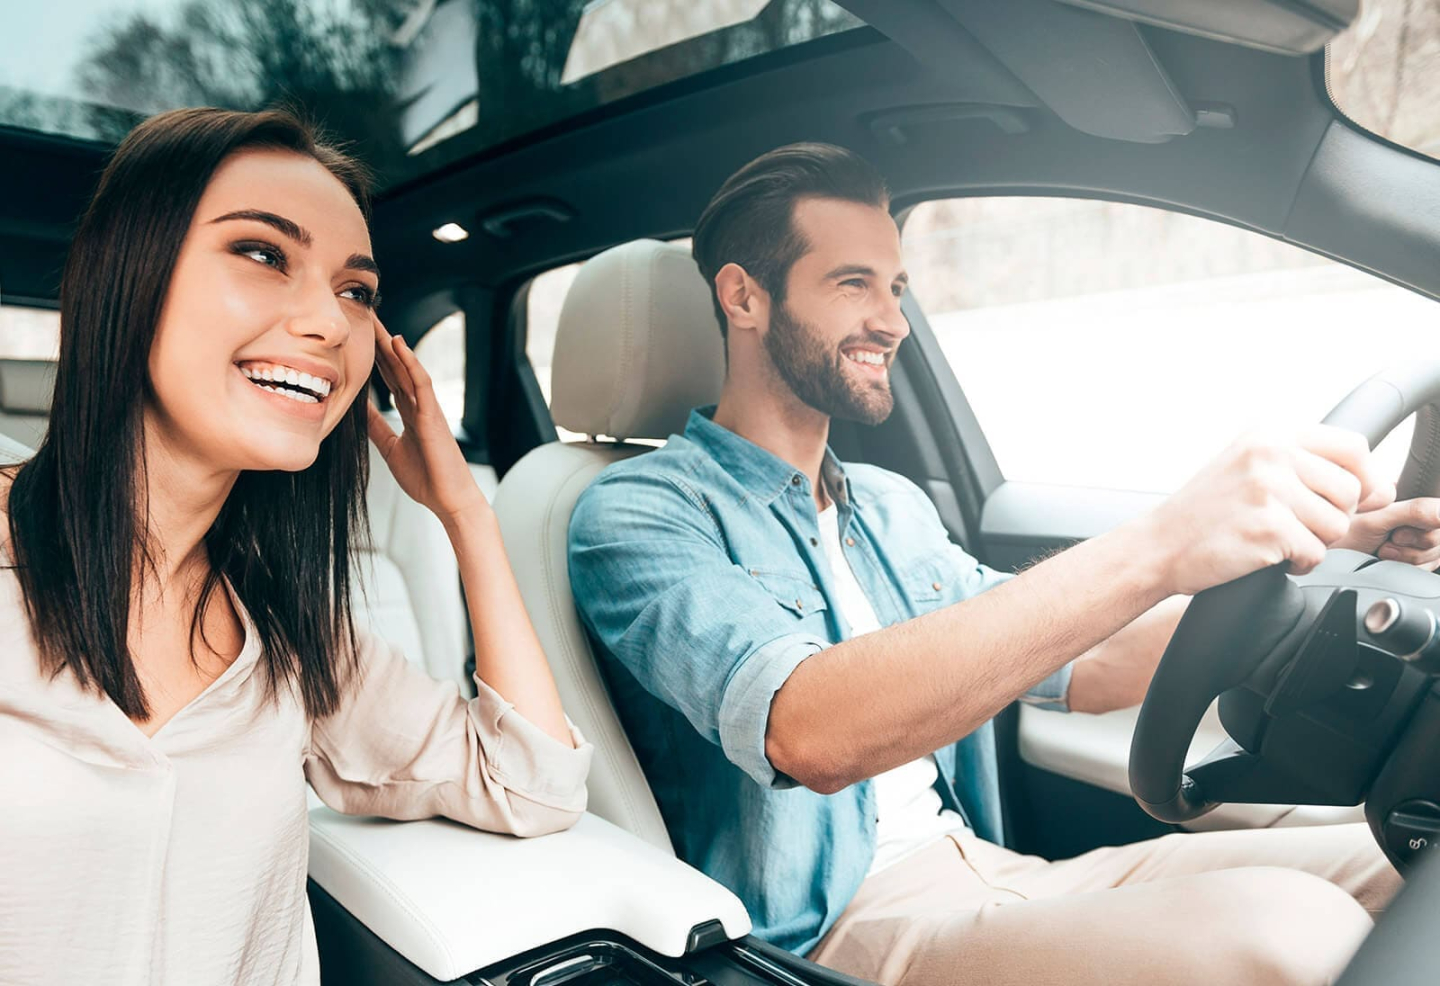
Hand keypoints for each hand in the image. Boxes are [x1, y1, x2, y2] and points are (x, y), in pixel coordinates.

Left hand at [366, 316, 488, 524]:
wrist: (449, 500)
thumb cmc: (426, 478)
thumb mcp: (390, 448)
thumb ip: (376, 427)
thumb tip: (356, 409)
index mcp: (410, 412)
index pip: (390, 377)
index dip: (375, 356)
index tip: (360, 336)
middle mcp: (419, 404)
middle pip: (397, 366)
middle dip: (381, 341)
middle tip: (365, 315)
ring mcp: (427, 407)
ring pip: (407, 368)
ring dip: (392, 343)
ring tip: (377, 320)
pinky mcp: (433, 414)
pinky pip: (421, 382)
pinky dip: (411, 362)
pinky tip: (399, 344)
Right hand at [1144, 426, 1386, 595]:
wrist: (1157, 545)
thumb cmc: (1206, 511)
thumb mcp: (1248, 465)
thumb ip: (1306, 466)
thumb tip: (1380, 488)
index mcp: (1270, 434)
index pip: (1352, 447)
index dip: (1366, 478)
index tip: (1356, 499)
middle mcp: (1271, 455)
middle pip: (1349, 491)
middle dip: (1332, 518)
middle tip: (1297, 527)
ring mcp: (1269, 490)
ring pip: (1336, 525)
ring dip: (1314, 542)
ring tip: (1278, 541)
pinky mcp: (1268, 528)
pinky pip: (1315, 553)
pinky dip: (1298, 564)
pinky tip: (1269, 557)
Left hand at [1332, 495, 1439, 570]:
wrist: (1328, 560)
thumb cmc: (1341, 533)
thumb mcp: (1375, 519)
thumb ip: (1413, 512)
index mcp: (1410, 494)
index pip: (1439, 509)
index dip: (1428, 524)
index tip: (1401, 529)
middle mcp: (1419, 513)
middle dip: (1413, 543)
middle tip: (1388, 539)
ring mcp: (1421, 535)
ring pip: (1437, 552)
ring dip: (1408, 557)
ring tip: (1383, 550)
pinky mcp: (1420, 555)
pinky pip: (1430, 566)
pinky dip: (1409, 567)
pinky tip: (1390, 560)